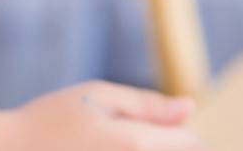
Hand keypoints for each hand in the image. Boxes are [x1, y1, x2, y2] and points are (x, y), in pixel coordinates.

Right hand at [0, 81, 208, 150]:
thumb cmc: (50, 120)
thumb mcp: (96, 97)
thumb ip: (147, 104)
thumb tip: (191, 108)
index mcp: (137, 144)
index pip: (192, 143)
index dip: (179, 133)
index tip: (154, 129)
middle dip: (165, 147)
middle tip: (122, 143)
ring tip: (111, 149)